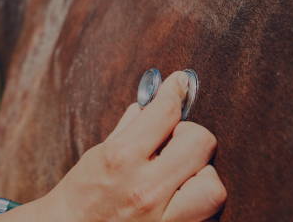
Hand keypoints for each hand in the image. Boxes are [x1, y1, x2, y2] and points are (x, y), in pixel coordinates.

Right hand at [39, 71, 225, 221]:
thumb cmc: (79, 197)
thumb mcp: (96, 155)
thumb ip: (127, 129)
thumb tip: (148, 105)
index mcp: (121, 159)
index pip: (164, 113)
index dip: (175, 91)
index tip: (180, 83)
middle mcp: (145, 189)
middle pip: (199, 142)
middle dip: (189, 135)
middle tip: (173, 142)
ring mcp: (162, 219)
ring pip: (213, 187)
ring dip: (201, 174)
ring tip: (181, 175)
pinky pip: (208, 216)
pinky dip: (200, 202)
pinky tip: (180, 196)